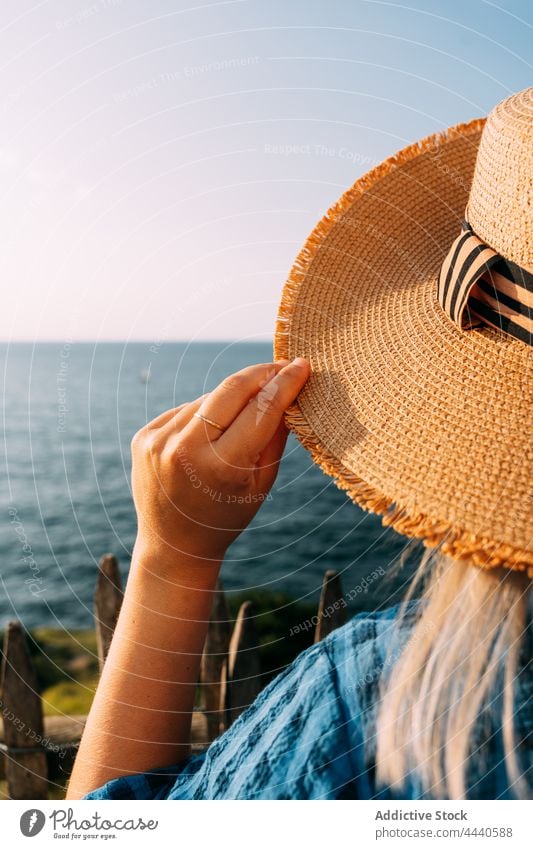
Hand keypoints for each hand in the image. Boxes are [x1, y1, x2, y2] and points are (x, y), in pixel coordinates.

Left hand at [130, 358, 309, 563]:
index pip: (261, 410)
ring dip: (231, 400)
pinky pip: (186, 410)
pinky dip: (204, 415)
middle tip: (282, 366)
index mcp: (221, 466)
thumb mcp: (261, 482)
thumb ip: (276, 435)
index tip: (301, 366)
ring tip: (240, 423)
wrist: (173, 544)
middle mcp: (185, 449)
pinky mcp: (144, 436)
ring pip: (209, 399)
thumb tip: (289, 389)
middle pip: (232, 389)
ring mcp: (159, 440)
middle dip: (260, 374)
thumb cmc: (226, 515)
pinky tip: (209, 437)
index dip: (284, 384)